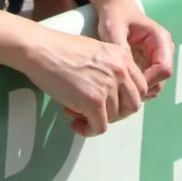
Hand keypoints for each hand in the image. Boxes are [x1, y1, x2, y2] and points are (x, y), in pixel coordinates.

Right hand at [23, 24, 149, 136]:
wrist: (42, 50)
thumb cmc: (61, 50)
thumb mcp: (97, 53)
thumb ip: (111, 70)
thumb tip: (113, 95)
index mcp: (123, 57)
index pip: (140, 87)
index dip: (126, 99)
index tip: (110, 103)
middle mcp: (121, 71)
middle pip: (133, 105)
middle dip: (117, 113)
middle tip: (97, 112)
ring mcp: (109, 86)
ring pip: (114, 118)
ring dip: (97, 119)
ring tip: (76, 112)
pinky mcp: (94, 101)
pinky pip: (99, 127)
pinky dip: (88, 130)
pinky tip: (75, 124)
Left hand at [94, 0, 174, 100]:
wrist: (115, 7)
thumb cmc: (115, 16)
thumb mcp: (114, 31)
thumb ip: (122, 50)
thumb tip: (128, 75)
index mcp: (160, 39)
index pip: (164, 69)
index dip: (148, 80)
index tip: (127, 83)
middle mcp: (164, 50)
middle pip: (161, 79)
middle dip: (143, 87)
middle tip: (119, 89)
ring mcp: (159, 57)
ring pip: (155, 84)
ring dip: (139, 89)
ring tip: (118, 86)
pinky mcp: (151, 63)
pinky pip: (148, 81)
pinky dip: (137, 87)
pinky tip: (121, 83)